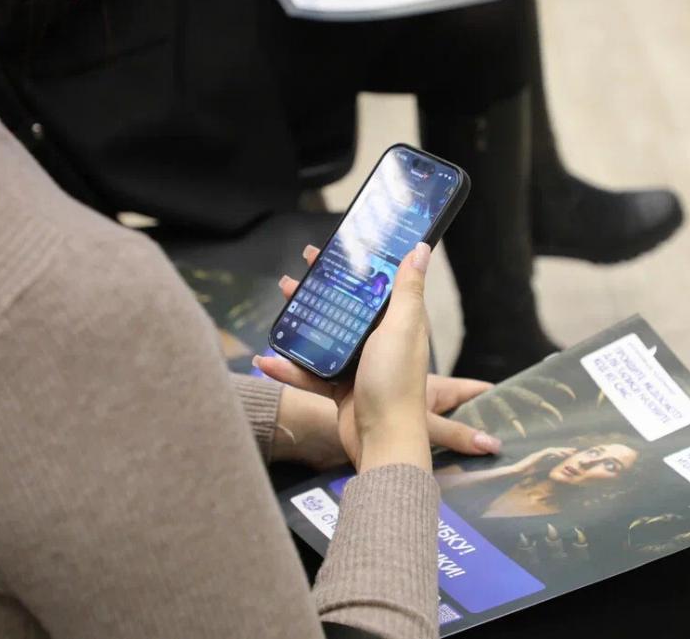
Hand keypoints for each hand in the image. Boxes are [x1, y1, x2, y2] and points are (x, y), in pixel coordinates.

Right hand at [258, 243, 500, 472]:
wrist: (382, 440)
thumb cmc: (396, 383)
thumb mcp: (401, 328)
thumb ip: (407, 289)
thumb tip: (422, 248)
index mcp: (398, 322)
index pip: (377, 285)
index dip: (358, 266)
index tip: (336, 249)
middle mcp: (380, 340)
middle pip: (346, 307)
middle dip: (321, 289)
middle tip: (298, 272)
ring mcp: (359, 365)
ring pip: (324, 336)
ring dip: (301, 321)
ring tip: (280, 302)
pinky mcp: (340, 388)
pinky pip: (310, 373)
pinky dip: (289, 368)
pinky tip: (266, 361)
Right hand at [510, 447, 576, 476]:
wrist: (516, 472)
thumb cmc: (524, 474)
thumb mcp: (537, 472)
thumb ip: (544, 471)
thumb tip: (551, 476)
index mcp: (542, 458)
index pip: (554, 454)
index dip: (563, 454)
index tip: (571, 455)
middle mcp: (541, 454)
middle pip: (555, 451)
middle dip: (565, 450)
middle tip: (574, 450)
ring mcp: (538, 454)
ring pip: (552, 450)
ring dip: (561, 450)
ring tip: (569, 452)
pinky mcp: (536, 455)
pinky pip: (547, 453)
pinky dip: (555, 453)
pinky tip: (561, 455)